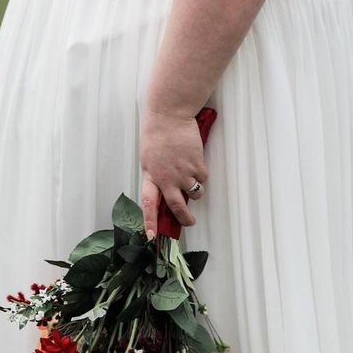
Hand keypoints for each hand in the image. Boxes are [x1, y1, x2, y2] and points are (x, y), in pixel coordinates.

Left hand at [139, 107, 208, 239]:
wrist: (169, 114)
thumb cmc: (157, 133)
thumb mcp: (149, 157)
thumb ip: (157, 175)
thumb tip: (167, 191)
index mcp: (151, 176)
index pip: (149, 204)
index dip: (150, 222)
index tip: (151, 237)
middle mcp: (167, 178)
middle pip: (177, 206)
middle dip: (185, 218)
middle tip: (190, 222)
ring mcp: (183, 172)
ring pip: (195, 193)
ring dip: (196, 191)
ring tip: (192, 179)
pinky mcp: (197, 164)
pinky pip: (203, 177)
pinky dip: (202, 173)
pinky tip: (195, 160)